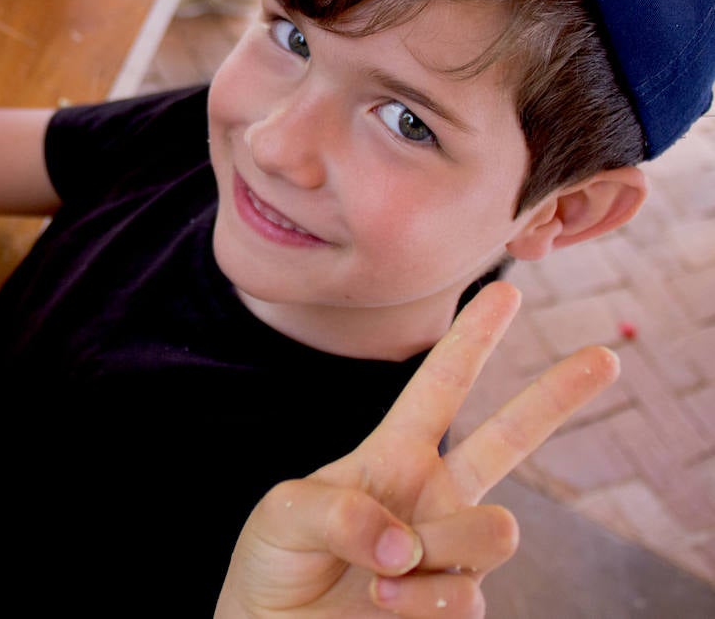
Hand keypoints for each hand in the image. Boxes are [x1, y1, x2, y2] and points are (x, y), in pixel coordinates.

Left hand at [216, 282, 619, 617]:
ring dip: (437, 550)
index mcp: (392, 454)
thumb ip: (339, 511)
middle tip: (606, 355)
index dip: (472, 340)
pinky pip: (468, 596)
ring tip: (381, 574)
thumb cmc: (274, 564)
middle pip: (511, 439)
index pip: (440, 388)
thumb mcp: (283, 514)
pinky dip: (421, 601)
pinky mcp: (455, 604)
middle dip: (556, 396)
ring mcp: (450, 550)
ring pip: (495, 530)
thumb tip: (405, 542)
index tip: (509, 293)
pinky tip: (382, 605)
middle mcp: (433, 496)